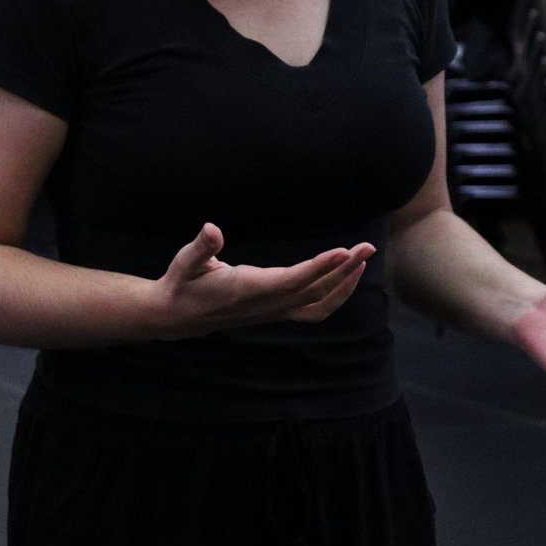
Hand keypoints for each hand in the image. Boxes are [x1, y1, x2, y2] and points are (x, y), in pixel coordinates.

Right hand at [156, 223, 374, 338]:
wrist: (178, 316)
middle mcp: (266, 304)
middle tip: (367, 246)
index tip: (342, 252)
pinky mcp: (277, 313)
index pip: (291, 281)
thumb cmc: (183, 284)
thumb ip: (201, 247)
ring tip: (363, 259)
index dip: (318, 268)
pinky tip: (345, 278)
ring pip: (319, 304)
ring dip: (345, 284)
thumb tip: (211, 228)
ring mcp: (274, 312)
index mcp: (247, 289)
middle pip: (314, 290)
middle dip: (343, 269)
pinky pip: (314, 310)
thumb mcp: (185, 262)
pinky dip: (335, 297)